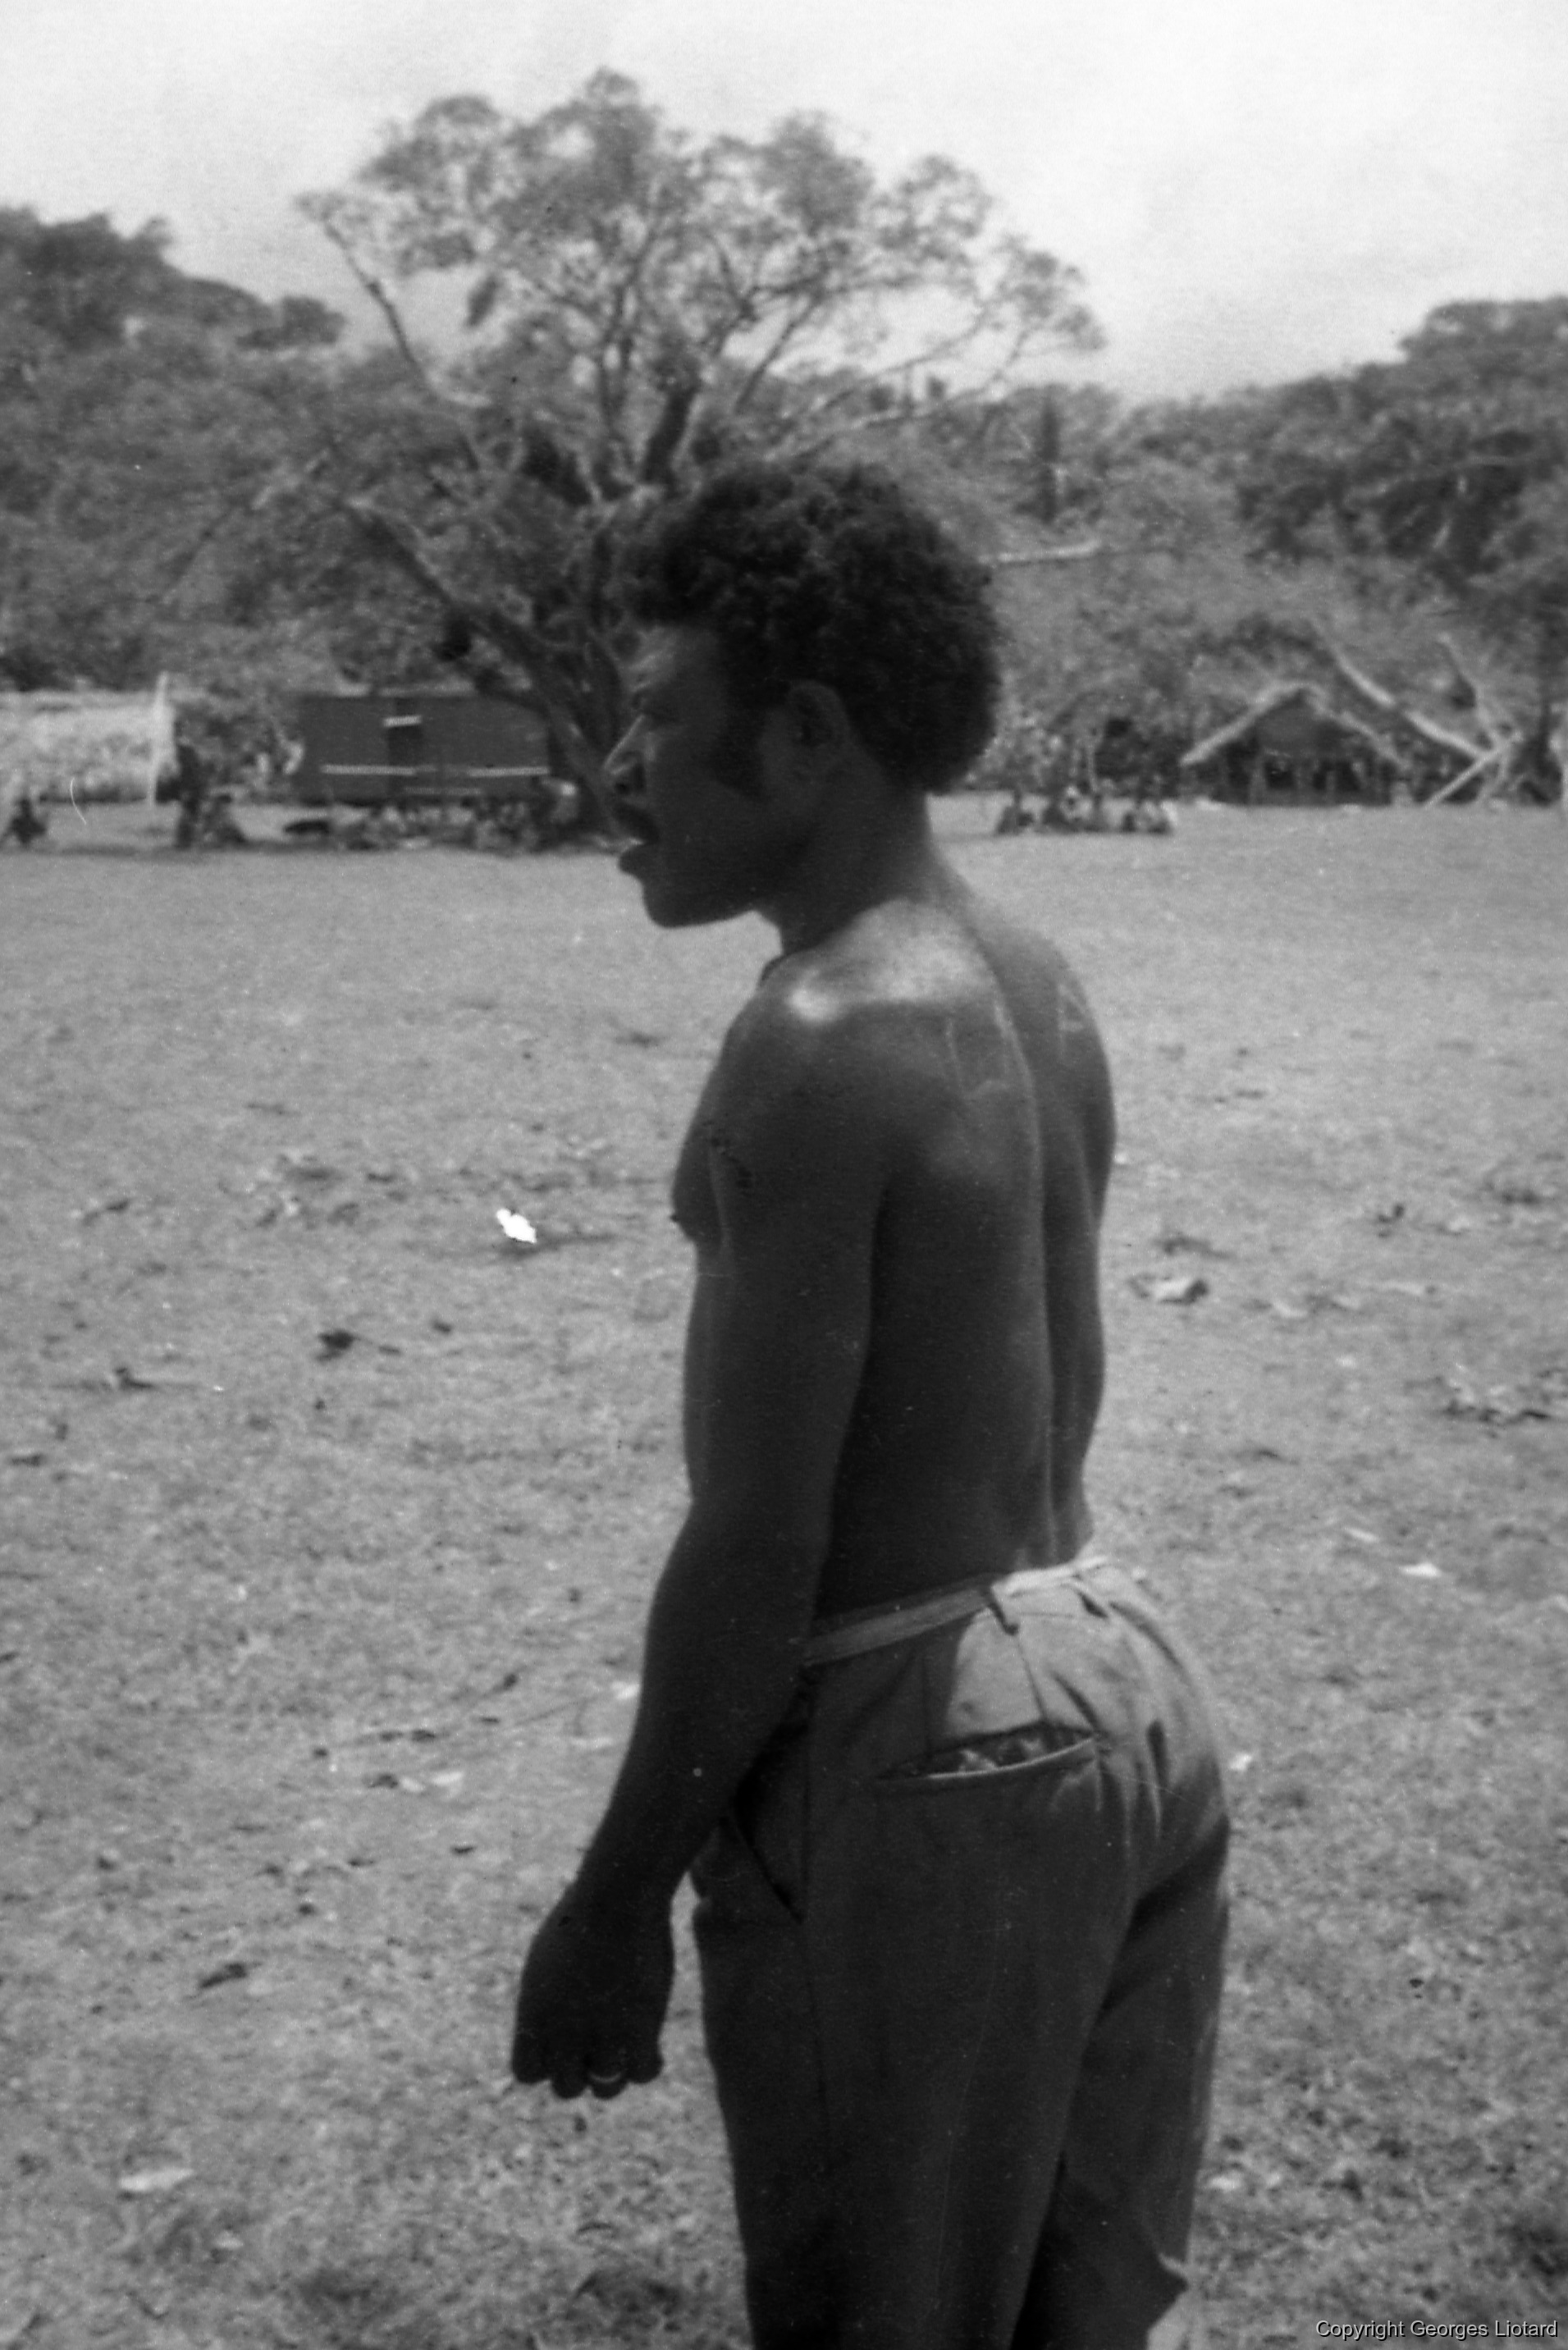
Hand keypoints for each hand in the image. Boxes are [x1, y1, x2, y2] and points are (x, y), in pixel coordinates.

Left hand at [511, 1885, 673, 2099]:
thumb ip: (545, 1999)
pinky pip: (642, 2074)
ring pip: (605, 2088)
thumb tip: (554, 2027)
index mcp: (533, 2015)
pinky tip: (654, 2048)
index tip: (567, 2043)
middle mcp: (561, 2033)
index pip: (527, 2073)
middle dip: (583, 2071)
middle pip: (567, 2087)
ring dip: (616, 2073)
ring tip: (630, 2049)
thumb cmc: (583, 1916)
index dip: (548, 2064)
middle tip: (603, 2046)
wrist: (616, 1897)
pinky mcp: (639, 2028)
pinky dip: (648, 2065)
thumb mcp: (549, 1958)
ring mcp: (600, 2034)